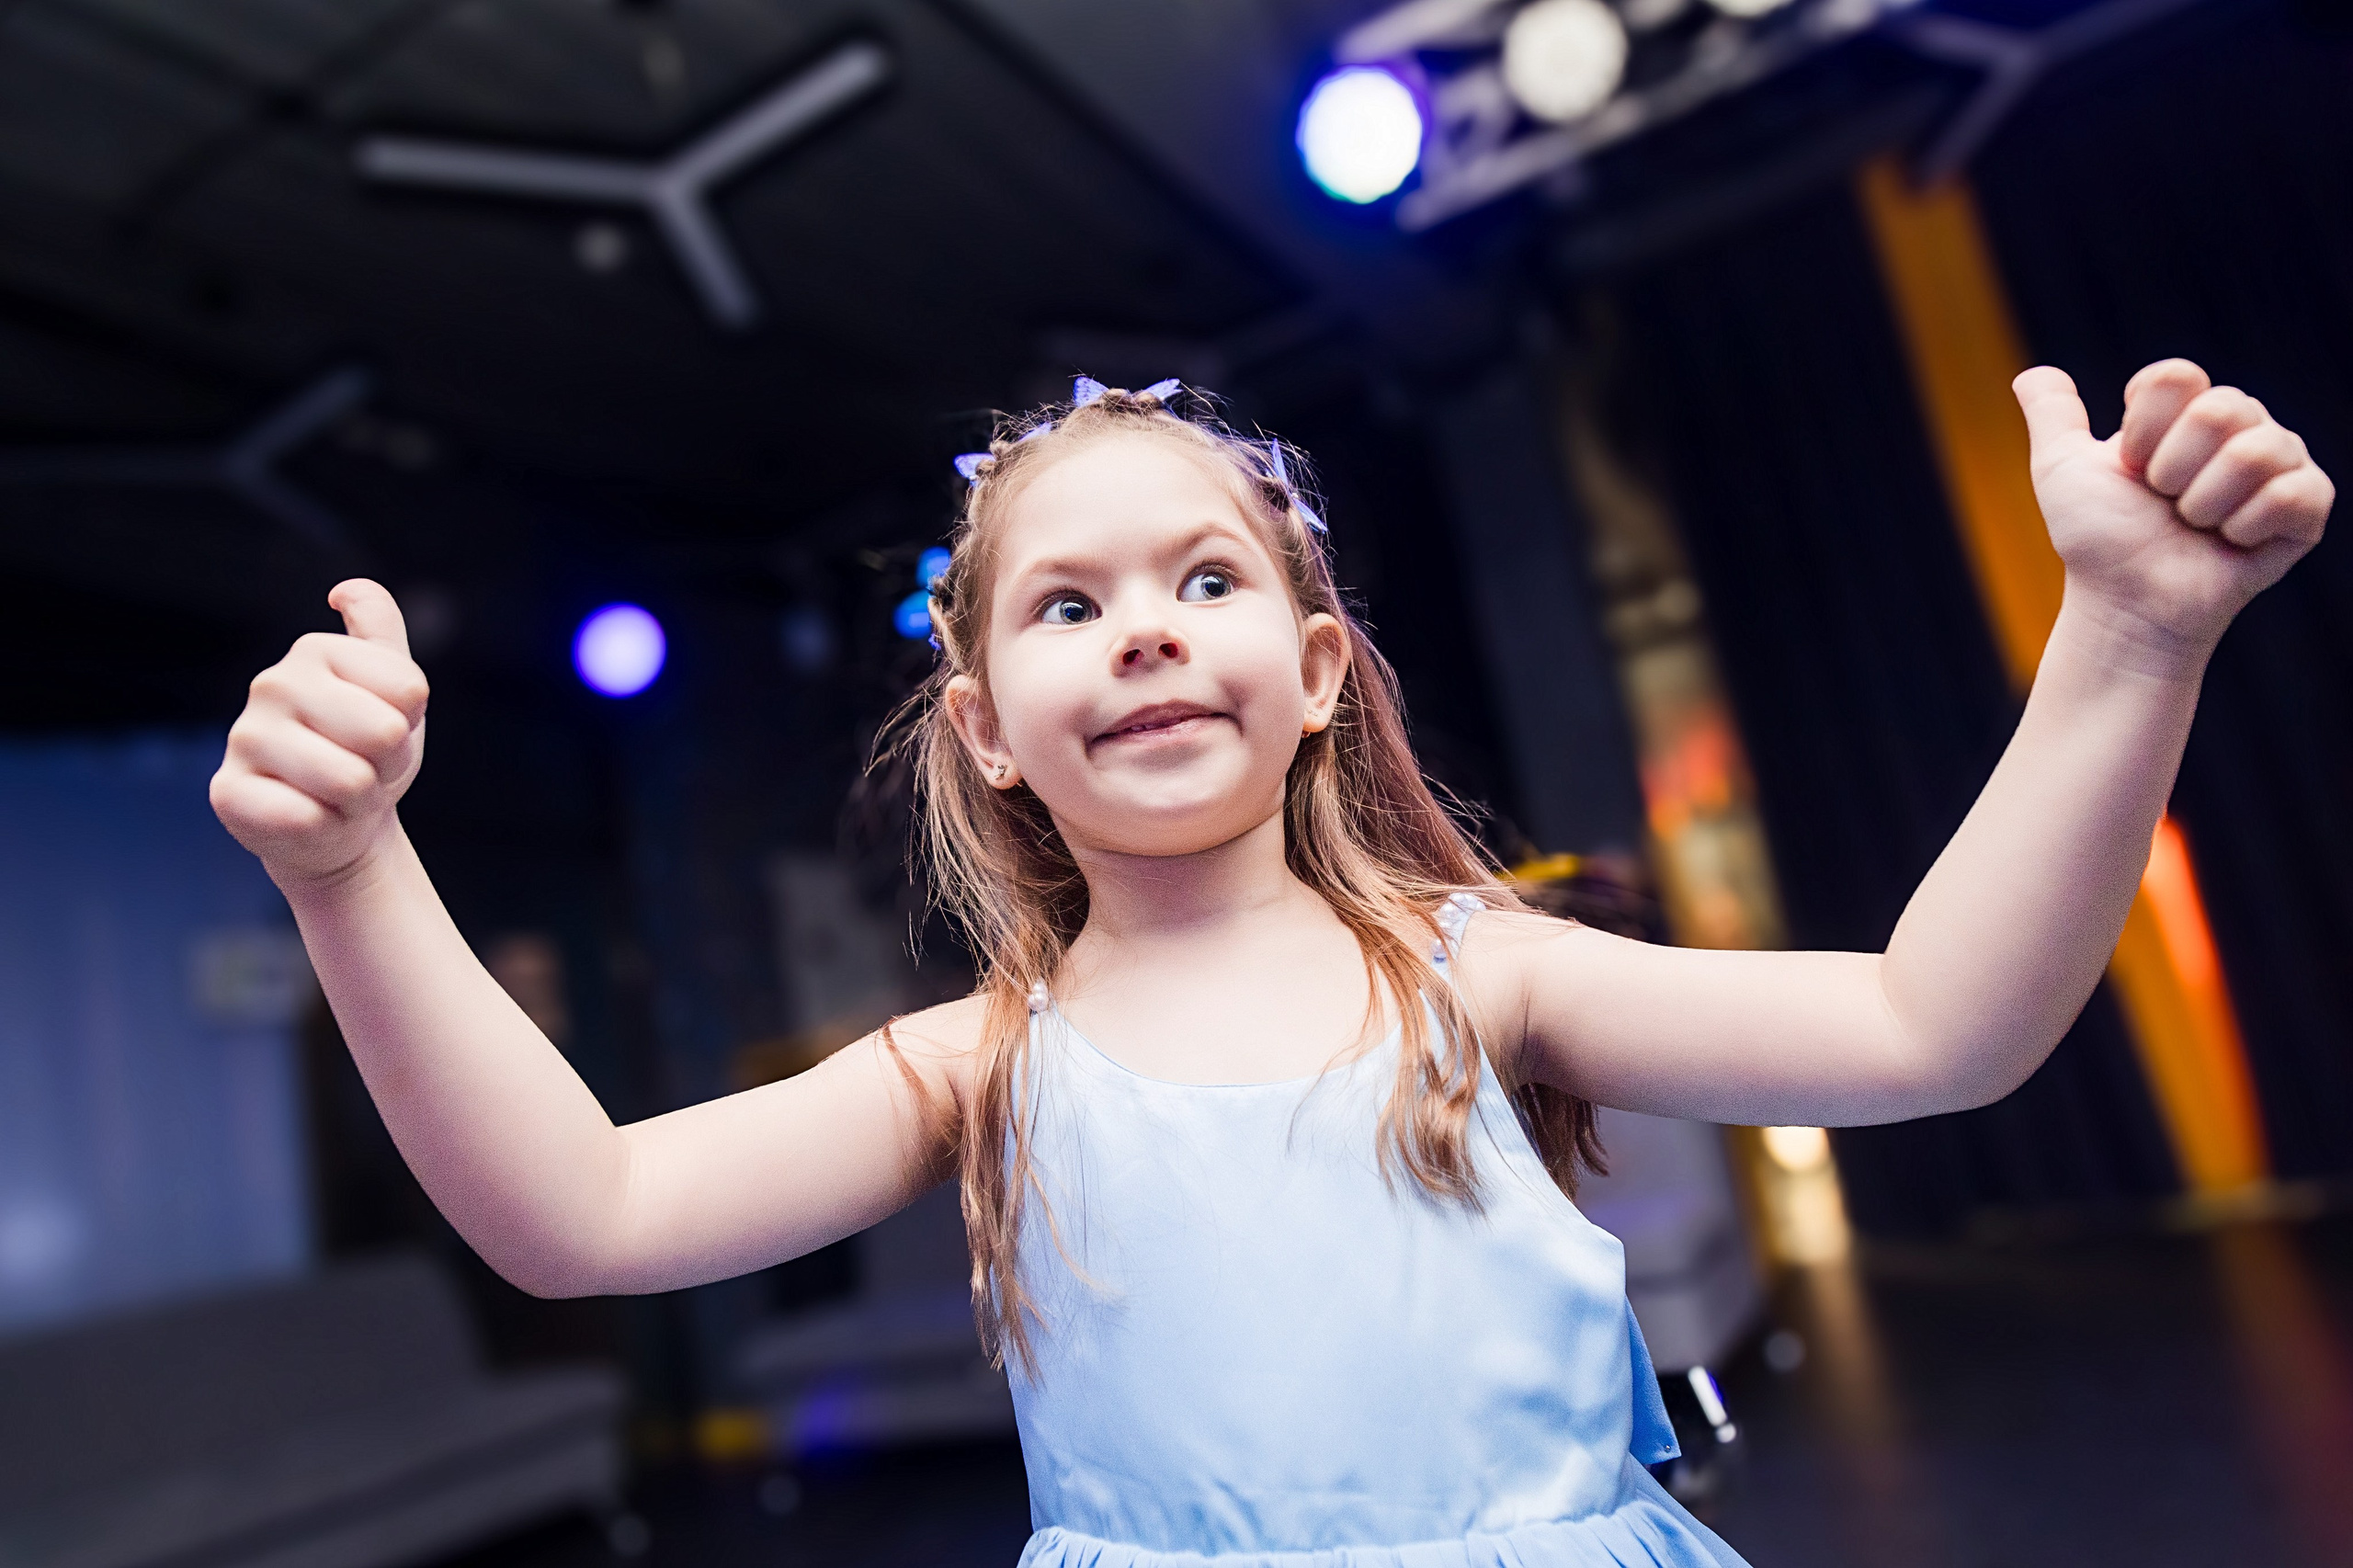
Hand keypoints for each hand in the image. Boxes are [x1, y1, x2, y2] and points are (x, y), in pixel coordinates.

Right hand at [211, 579, 429, 888]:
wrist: (341, 822)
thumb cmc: (369, 751)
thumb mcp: (394, 686)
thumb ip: (380, 629)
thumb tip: (345, 590)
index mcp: (315, 649)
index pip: (409, 690)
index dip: (409, 724)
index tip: (384, 731)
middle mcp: (270, 684)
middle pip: (384, 732)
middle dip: (387, 764)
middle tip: (363, 767)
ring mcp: (243, 737)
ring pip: (350, 780)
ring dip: (359, 800)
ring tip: (338, 794)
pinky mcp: (226, 792)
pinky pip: (306, 818)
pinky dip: (323, 828)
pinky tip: (307, 817)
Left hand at [2015, 360, 2331, 655]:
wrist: (2127, 604)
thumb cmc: (2099, 539)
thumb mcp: (2063, 470)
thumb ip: (2053, 415)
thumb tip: (2032, 374)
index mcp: (2188, 408)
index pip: (2176, 377)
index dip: (2143, 431)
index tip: (2131, 466)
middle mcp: (2241, 424)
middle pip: (2219, 409)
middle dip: (2172, 469)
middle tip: (2164, 502)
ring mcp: (2280, 461)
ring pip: (2255, 451)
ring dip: (2204, 503)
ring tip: (2194, 525)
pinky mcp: (2308, 504)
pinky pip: (2291, 493)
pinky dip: (2245, 527)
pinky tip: (2231, 542)